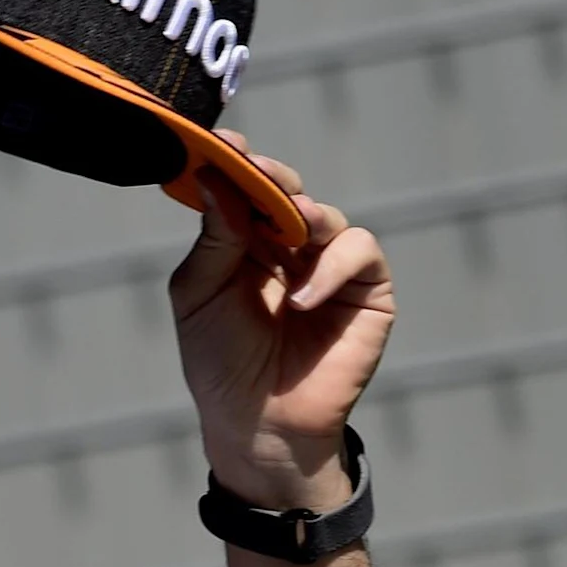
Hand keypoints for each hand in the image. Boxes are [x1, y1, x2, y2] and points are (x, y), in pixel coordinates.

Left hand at [168, 138, 395, 511]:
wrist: (257, 424)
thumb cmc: (221, 363)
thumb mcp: (200, 294)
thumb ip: (214, 238)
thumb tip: (220, 178)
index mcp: (246, 241)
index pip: (247, 188)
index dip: (236, 161)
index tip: (220, 141)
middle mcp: (290, 245)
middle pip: (288, 189)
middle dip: (270, 175)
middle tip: (251, 164)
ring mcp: (330, 265)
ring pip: (327, 214)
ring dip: (305, 214)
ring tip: (288, 228)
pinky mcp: (366, 290)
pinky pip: (359, 251)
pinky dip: (331, 266)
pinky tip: (302, 298)